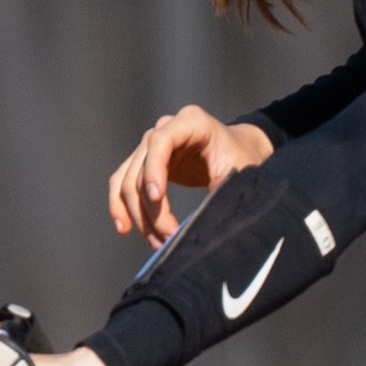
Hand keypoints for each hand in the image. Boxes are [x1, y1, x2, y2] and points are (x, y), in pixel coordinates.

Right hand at [106, 105, 273, 245]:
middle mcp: (164, 128)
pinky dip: (121, 206)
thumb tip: (197, 230)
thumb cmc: (243, 159)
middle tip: (169, 238)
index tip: (158, 200)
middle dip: (151, 209)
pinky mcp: (145, 162)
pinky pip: (123, 184)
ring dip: (138, 215)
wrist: (242, 151)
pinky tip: (124, 228)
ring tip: (157, 244)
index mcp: (191, 122)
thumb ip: (219, 194)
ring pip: (129, 182)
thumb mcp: (239, 174)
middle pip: (141, 169)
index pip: (160, 142)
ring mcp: (150, 144)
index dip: (154, 170)